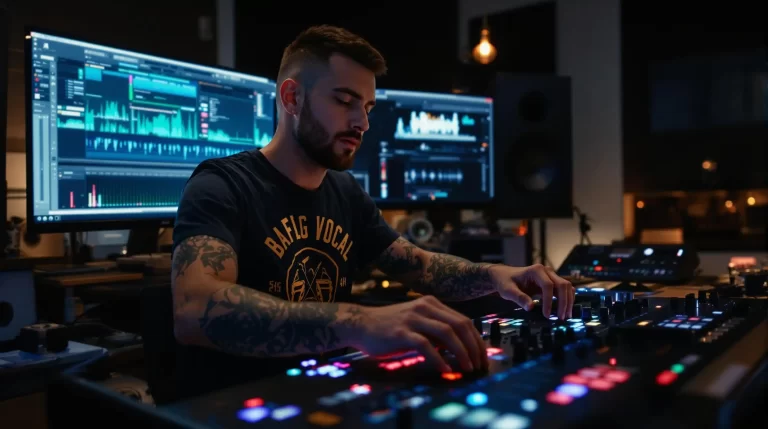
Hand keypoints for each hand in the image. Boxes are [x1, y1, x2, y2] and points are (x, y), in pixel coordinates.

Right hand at [347, 296, 486, 372]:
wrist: (360, 323)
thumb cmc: (389, 327)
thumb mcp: (416, 323)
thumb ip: (435, 330)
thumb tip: (458, 348)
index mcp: (431, 303)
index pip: (463, 320)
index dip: (477, 340)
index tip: (482, 357)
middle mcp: (425, 307)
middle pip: (460, 325)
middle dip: (474, 347)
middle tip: (479, 365)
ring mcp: (413, 318)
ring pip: (447, 333)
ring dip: (462, 353)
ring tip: (467, 368)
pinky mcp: (401, 332)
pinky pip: (426, 345)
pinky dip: (439, 359)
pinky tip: (445, 370)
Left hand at [489, 264, 574, 319]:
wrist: (505, 276)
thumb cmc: (505, 282)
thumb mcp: (508, 291)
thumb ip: (519, 298)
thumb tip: (531, 307)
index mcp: (535, 271)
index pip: (548, 286)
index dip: (549, 301)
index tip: (546, 315)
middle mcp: (546, 271)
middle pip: (562, 285)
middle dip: (564, 302)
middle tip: (561, 318)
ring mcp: (550, 275)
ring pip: (566, 287)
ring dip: (568, 301)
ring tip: (565, 316)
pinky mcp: (552, 281)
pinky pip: (564, 289)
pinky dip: (566, 299)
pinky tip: (564, 310)